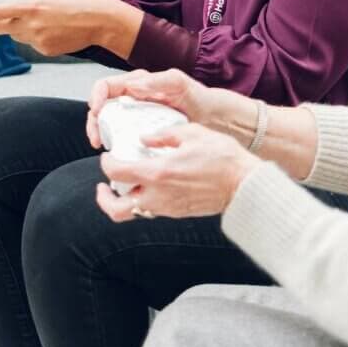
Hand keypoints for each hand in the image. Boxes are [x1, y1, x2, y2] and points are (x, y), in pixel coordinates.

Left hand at [0, 0, 112, 56]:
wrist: (100, 21)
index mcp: (32, 6)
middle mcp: (32, 26)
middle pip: (0, 28)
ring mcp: (39, 40)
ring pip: (15, 35)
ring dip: (15, 27)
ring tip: (31, 16)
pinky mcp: (46, 50)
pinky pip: (31, 42)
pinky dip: (32, 34)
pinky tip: (48, 26)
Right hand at [86, 68, 218, 149]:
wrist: (212, 119)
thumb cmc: (196, 97)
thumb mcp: (178, 83)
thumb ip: (158, 80)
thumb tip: (133, 86)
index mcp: (137, 84)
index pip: (106, 86)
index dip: (96, 97)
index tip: (96, 111)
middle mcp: (133, 99)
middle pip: (102, 107)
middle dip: (93, 121)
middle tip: (96, 138)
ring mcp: (136, 117)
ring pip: (108, 123)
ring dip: (99, 134)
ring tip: (102, 147)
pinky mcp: (142, 133)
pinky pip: (122, 138)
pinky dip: (115, 145)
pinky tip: (118, 155)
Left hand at [96, 123, 257, 221]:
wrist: (244, 184)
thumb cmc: (221, 156)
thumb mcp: (191, 133)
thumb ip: (163, 135)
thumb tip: (144, 138)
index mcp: (158, 173)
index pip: (117, 173)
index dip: (107, 163)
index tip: (108, 155)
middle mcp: (159, 196)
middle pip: (118, 209)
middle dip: (105, 199)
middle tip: (103, 186)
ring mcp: (168, 208)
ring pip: (134, 213)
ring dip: (125, 201)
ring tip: (126, 185)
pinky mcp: (178, 213)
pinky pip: (152, 211)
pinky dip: (144, 201)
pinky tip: (150, 185)